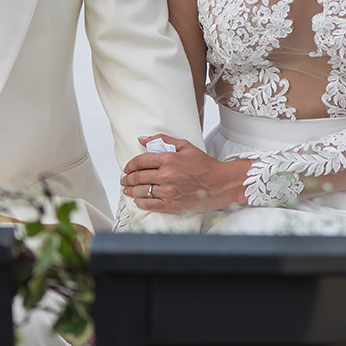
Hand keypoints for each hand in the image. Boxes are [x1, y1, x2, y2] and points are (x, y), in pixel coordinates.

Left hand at [121, 134, 250, 213]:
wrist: (221, 184)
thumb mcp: (185, 146)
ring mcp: (169, 192)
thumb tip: (143, 139)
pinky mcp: (173, 205)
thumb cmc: (205, 165)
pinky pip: (151, 205)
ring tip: (128, 190)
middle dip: (127, 179)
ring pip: (142, 192)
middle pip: (138, 177)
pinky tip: (138, 201)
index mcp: (169, 159)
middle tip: (124, 180)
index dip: (130, 165)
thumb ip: (163, 140)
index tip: (127, 168)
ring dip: (131, 191)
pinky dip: (141, 203)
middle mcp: (167, 176)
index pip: (140, 161)